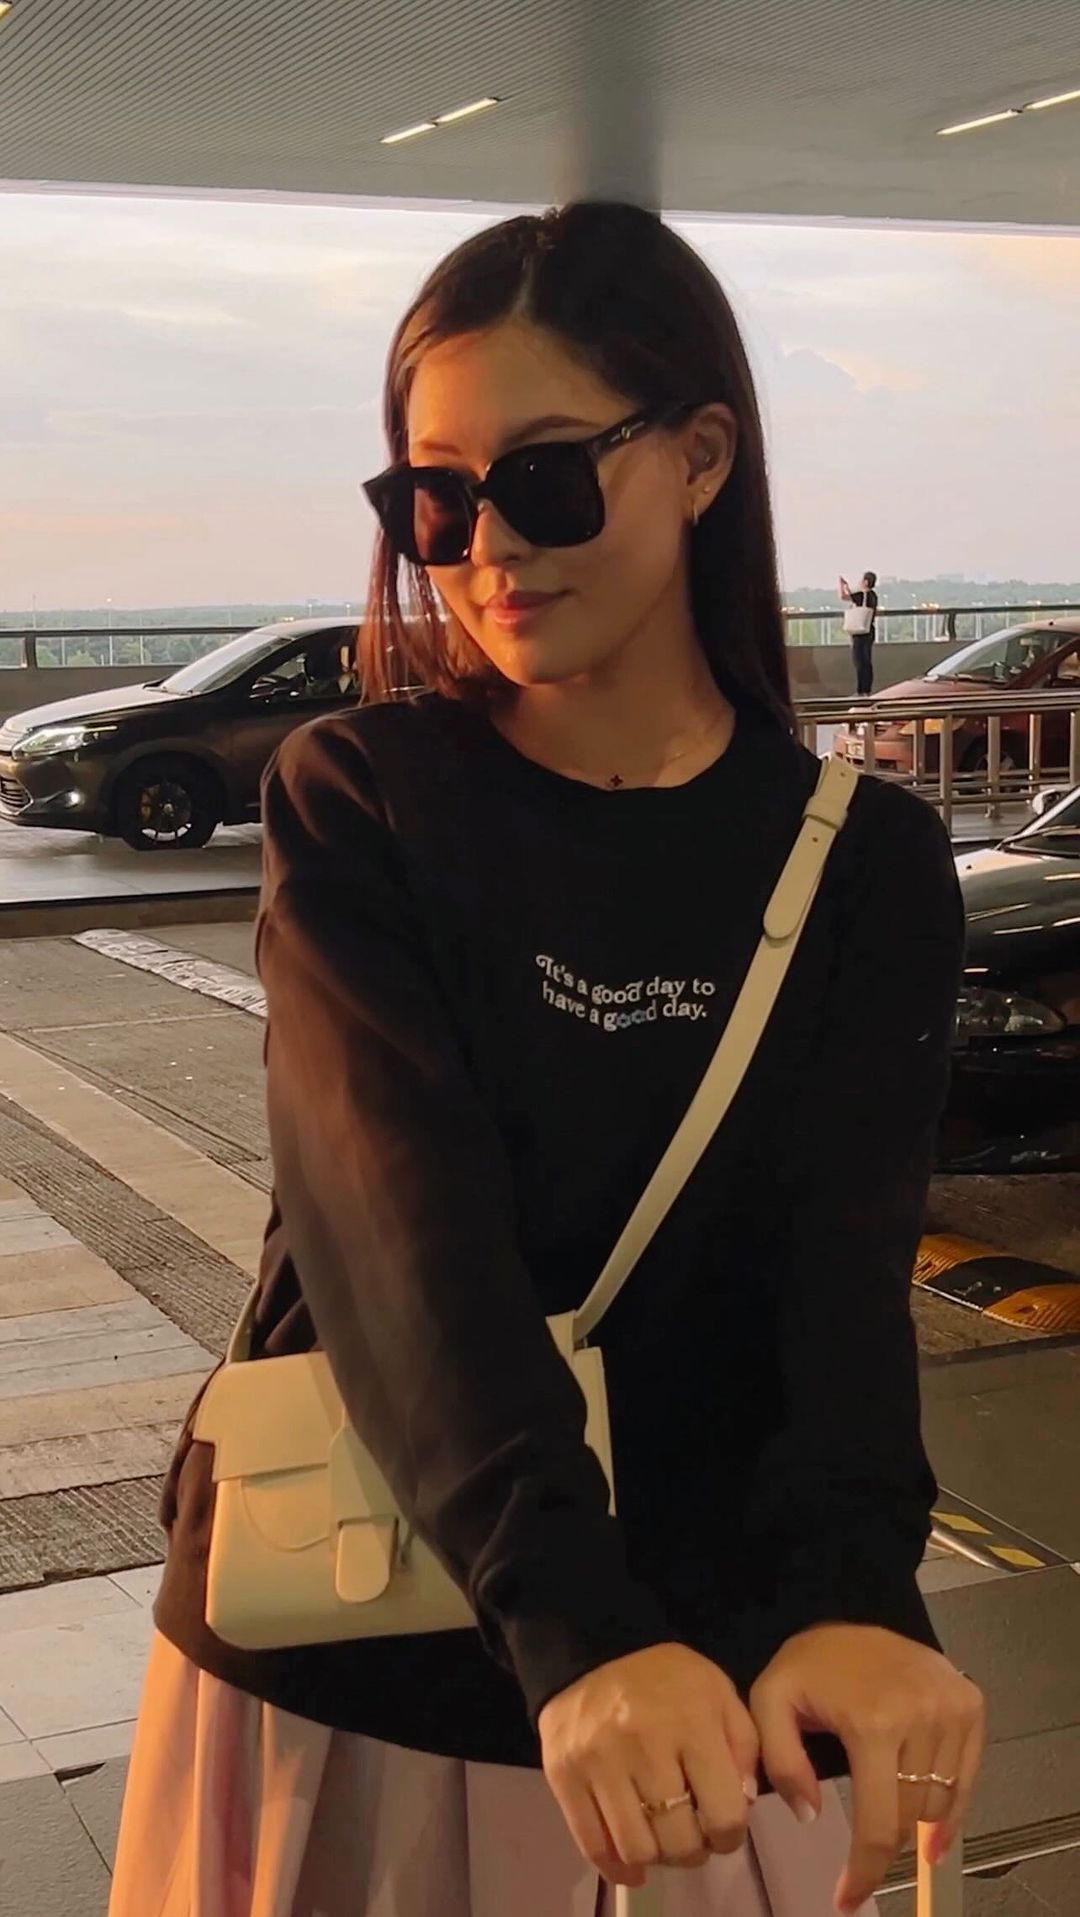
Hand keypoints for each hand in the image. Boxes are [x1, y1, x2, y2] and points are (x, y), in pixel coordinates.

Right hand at [538, 1643, 759, 1889]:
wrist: (596, 1650)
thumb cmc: (668, 1679)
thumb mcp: (720, 1694)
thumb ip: (743, 1749)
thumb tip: (742, 1808)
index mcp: (692, 1721)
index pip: (723, 1815)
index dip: (730, 1836)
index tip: (724, 1830)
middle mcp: (644, 1743)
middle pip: (679, 1840)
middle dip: (693, 1850)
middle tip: (691, 1836)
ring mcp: (598, 1760)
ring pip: (636, 1848)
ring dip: (656, 1857)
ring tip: (661, 1840)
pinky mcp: (563, 1773)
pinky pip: (591, 1844)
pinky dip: (614, 1865)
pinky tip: (630, 1862)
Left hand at [750, 1624, 984, 1913]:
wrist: (850, 1604)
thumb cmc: (810, 1661)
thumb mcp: (771, 1701)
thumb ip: (782, 1763)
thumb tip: (811, 1815)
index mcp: (873, 1722)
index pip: (878, 1823)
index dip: (865, 1871)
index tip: (848, 1899)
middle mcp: (922, 1717)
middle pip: (909, 1817)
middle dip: (883, 1847)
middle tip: (860, 1864)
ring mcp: (952, 1709)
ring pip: (937, 1801)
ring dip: (914, 1824)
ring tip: (888, 1829)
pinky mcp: (970, 1704)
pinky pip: (965, 1778)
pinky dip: (950, 1811)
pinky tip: (934, 1834)